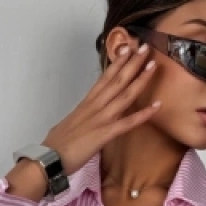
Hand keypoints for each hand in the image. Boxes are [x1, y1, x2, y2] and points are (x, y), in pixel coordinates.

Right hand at [37, 38, 161, 172]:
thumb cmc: (56, 144)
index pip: (104, 78)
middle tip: (144, 47)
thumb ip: (81, 116)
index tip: (127, 48)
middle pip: (116, 80)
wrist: (49, 158)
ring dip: (140, 79)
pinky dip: (143, 114)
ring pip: (124, 95)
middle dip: (132, 62)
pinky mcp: (104, 134)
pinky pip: (128, 122)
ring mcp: (100, 118)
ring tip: (152, 65)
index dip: (117, 62)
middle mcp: (95, 106)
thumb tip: (84, 116)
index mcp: (86, 103)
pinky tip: (157, 106)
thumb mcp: (70, 123)